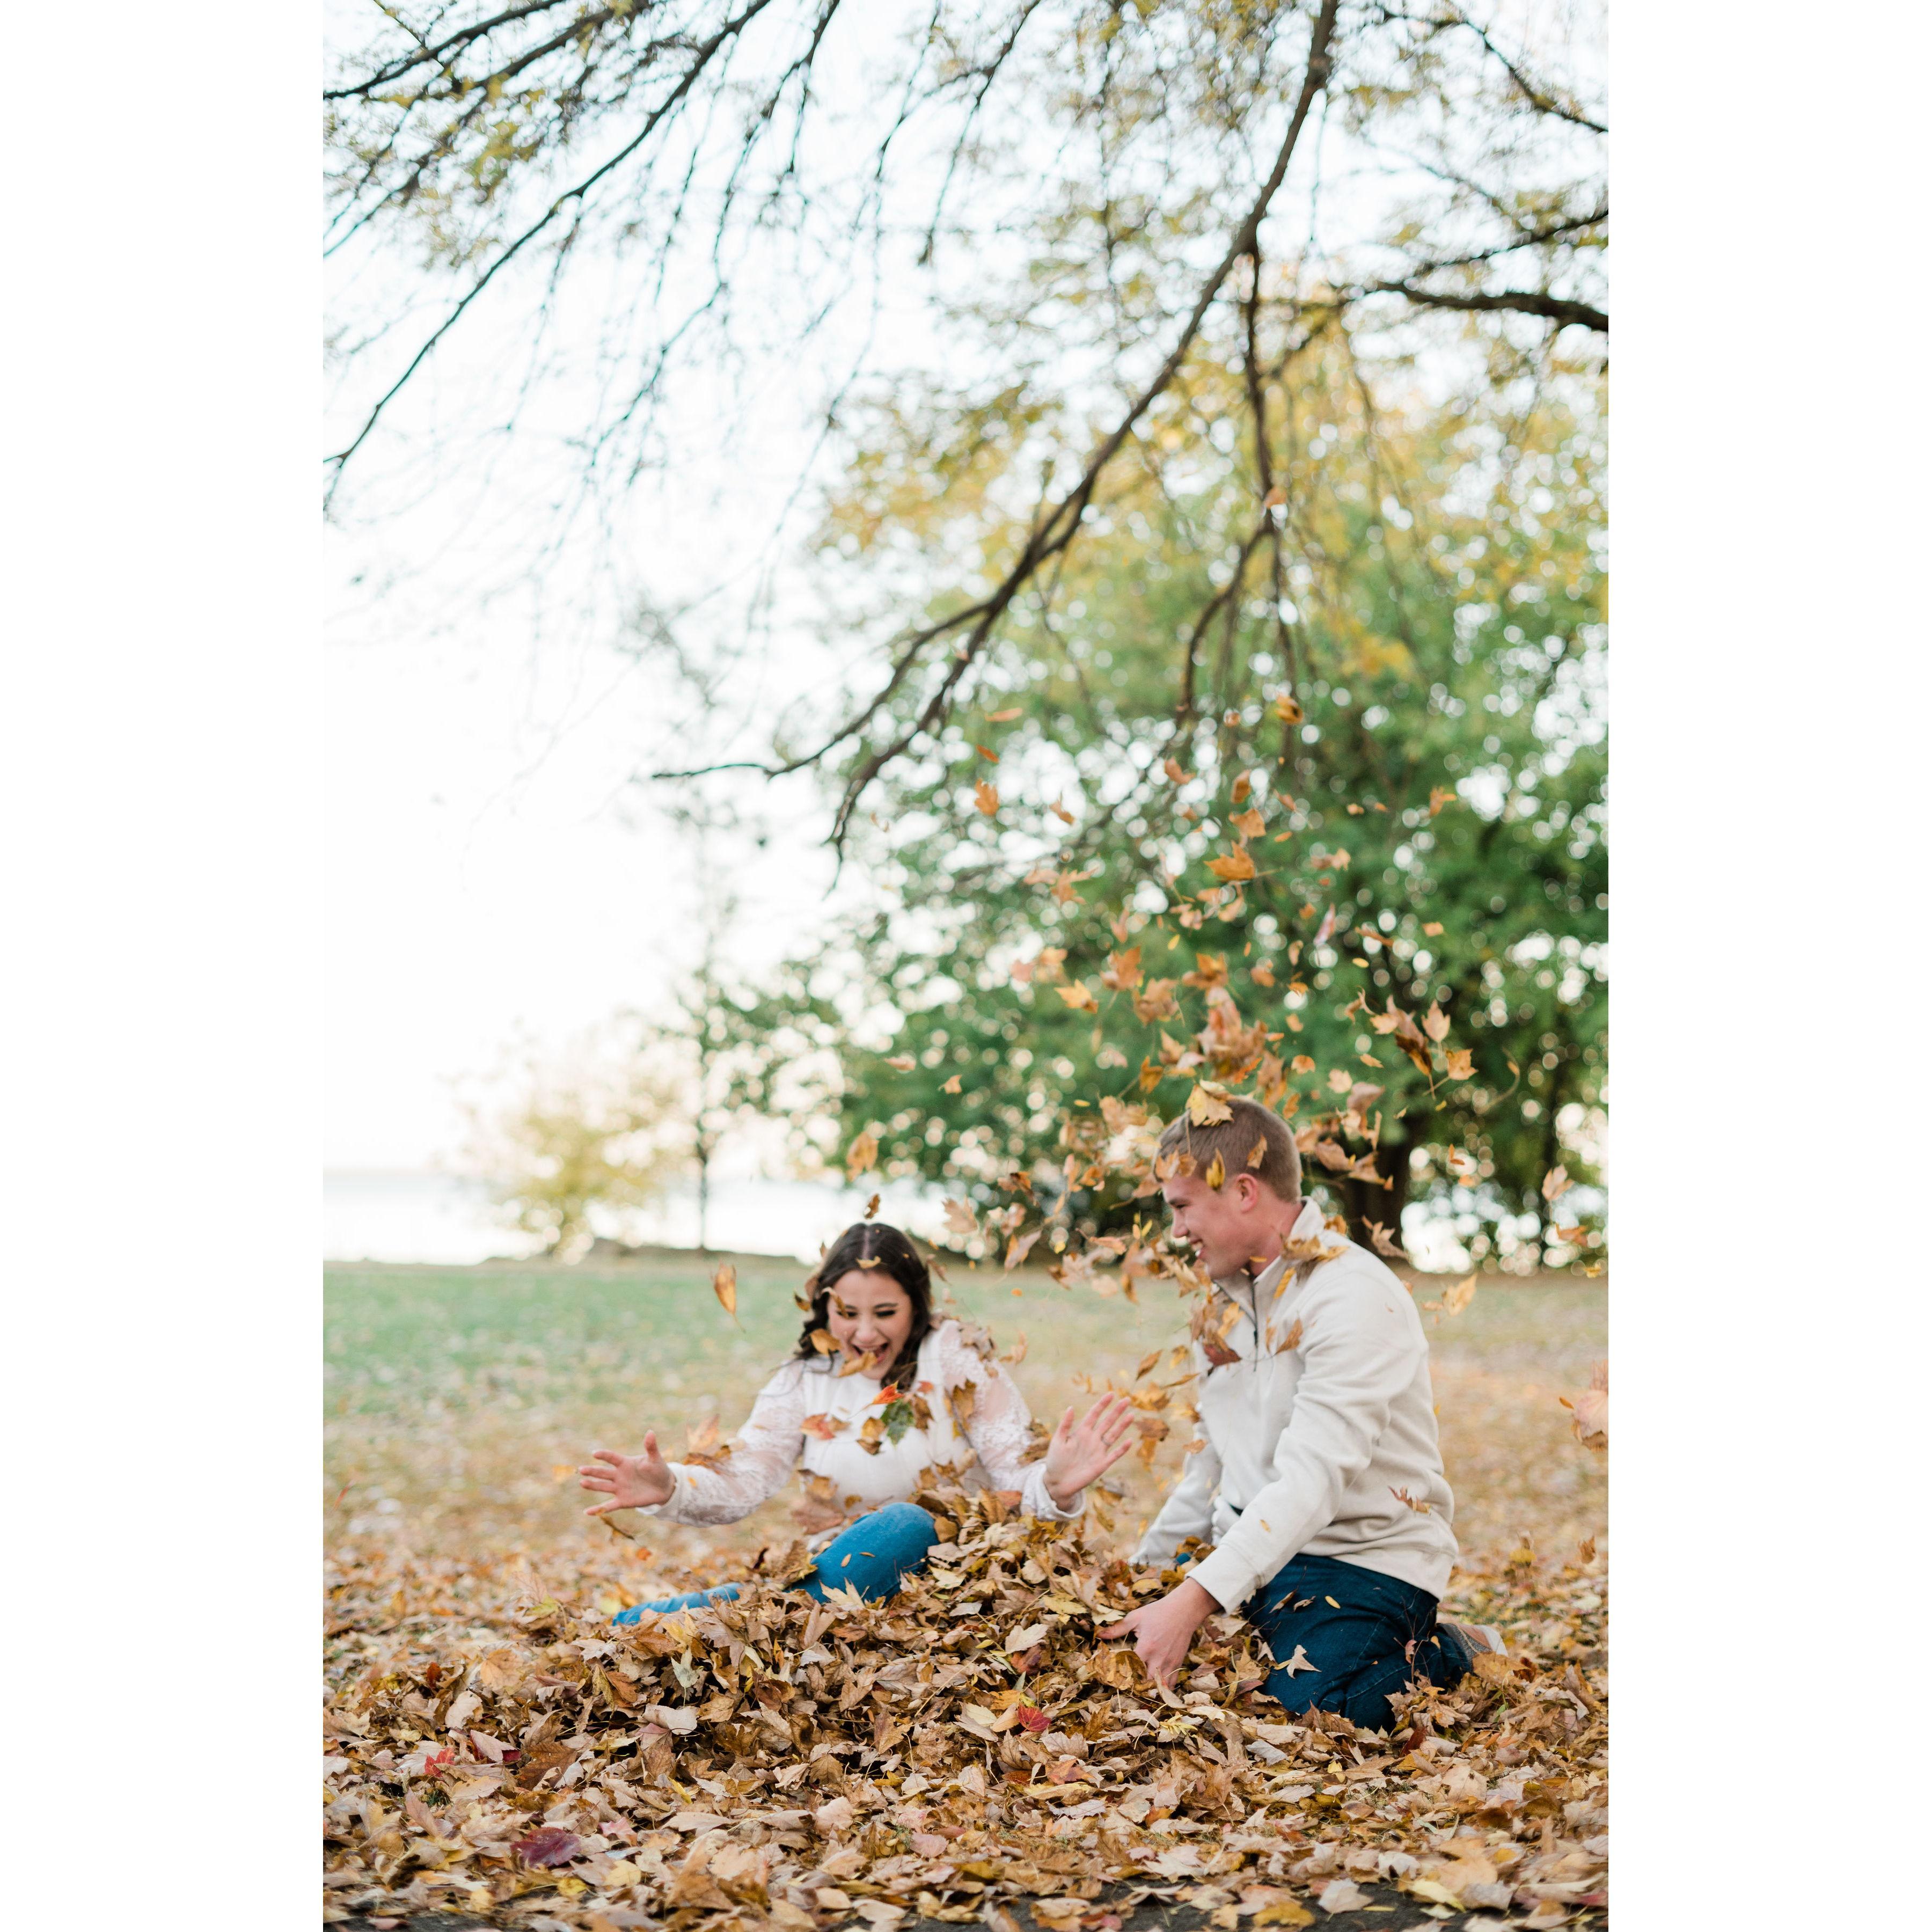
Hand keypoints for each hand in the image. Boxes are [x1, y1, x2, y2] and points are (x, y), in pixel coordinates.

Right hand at [579, 1434, 673, 1514]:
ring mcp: (620, 1488)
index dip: (604, 1455)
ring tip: (582, 1482)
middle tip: (581, 1469)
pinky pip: (608, 1506)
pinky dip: (598, 1509)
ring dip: (592, 1485)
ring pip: (603, 1487)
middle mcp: (619, 1475)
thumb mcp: (655, 1458)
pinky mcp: (622, 1501)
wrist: (664, 1488)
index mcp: (625, 1463)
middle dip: (592, 1471)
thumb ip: (651, 1447)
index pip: (612, 1458)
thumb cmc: (658, 1470)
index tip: (595, 1453)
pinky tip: (586, 1512)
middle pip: (603, 1472)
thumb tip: (650, 1432)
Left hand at [1042, 1391, 1139, 1507]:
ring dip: (1122, 1426)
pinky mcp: (1102, 1464)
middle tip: (1127, 1400)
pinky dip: (1122, 1449)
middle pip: (1107, 1422)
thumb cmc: (1055, 1460)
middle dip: (1117, 1411)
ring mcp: (1098, 1451)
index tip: (1111, 1394)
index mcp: (1081, 1432)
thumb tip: (1071, 1407)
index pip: (1094, 1414)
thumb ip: (1065, 1425)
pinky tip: (1129, 1441)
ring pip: (1113, 1435)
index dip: (1102, 1404)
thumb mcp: (1058, 1440)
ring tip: (1131, 1415)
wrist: (1057, 1482)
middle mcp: (1092, 1439)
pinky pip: (1114, 1455)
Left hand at [1096, 1578, 1217, 1686]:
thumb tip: (1100, 1634)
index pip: (1131, 1669)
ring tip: (1139, 1691)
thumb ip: (1118, 1628)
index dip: (1122, 1675)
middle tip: (1126, 1687)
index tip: (1114, 1678)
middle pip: (1145, 1682)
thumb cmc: (1158, 1612)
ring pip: (1159, 1686)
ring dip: (1149, 1689)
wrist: (1184, 1610)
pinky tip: (1155, 1687)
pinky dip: (1162, 1688)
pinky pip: (1171, 1684)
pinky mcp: (1177, 1664)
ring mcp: (1170, 1663)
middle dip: (1135, 1687)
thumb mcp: (1136, 1617)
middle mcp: (1158, 1658)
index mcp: (1146, 1647)